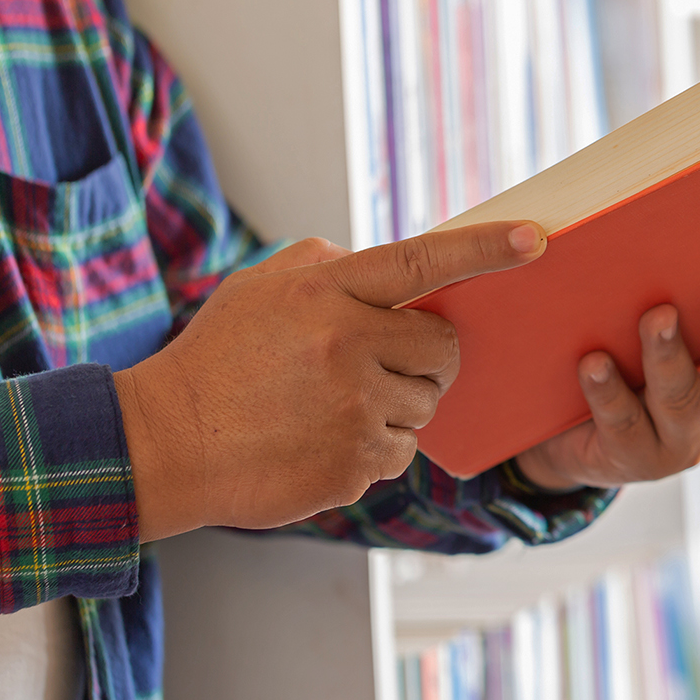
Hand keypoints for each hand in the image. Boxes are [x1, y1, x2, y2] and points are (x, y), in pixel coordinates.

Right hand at [115, 221, 545, 540]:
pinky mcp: (355, 462)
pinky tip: (325, 441)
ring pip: (427, 403)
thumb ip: (327, 267)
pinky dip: (376, 448)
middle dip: (426, 357)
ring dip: (398, 406)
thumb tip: (397, 271)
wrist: (163, 443)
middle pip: (443, 346)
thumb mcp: (258, 289)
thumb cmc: (219, 360)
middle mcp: (346, 344)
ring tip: (333, 406)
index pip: (420, 262)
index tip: (536, 237)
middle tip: (378, 365)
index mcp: (324, 292)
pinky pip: (403, 451)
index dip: (483, 248)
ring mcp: (354, 407)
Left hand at [512, 282, 699, 490]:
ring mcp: (683, 440)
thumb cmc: (624, 361)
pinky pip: (623, 422)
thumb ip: (673, 284)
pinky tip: (593, 361)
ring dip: (670, 354)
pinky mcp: (634, 459)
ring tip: (657, 315)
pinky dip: (609, 389)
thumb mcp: (652, 323)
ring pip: (682, 396)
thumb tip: (668, 215)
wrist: (571, 438)